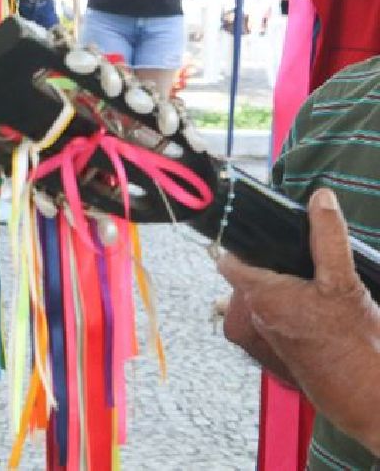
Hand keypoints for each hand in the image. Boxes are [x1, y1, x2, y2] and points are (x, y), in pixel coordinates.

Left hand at [218, 189, 379, 448]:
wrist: (364, 393)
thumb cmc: (352, 342)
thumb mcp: (343, 281)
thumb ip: (328, 237)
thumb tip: (321, 199)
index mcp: (260, 294)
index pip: (228, 260)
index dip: (238, 244)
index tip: (255, 232)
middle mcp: (257, 315)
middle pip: (247, 277)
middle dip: (268, 264)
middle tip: (296, 255)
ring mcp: (269, 334)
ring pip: (264, 298)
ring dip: (283, 286)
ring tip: (313, 282)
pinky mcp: (284, 348)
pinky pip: (279, 317)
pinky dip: (293, 306)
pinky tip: (320, 307)